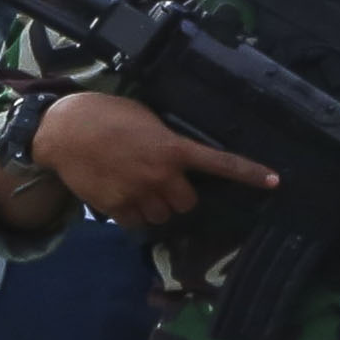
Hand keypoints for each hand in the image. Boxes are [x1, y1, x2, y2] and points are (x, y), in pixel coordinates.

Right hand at [27, 91, 278, 226]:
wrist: (64, 131)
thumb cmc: (109, 116)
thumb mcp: (148, 121)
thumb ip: (168, 142)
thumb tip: (179, 158)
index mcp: (174, 149)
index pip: (219, 163)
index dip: (249, 173)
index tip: (275, 182)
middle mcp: (161, 175)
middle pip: (188, 203)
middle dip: (179, 196)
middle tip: (163, 182)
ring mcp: (138, 194)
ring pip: (162, 216)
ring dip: (156, 207)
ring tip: (138, 186)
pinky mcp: (115, 208)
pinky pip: (136, 223)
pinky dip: (133, 215)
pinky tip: (122, 195)